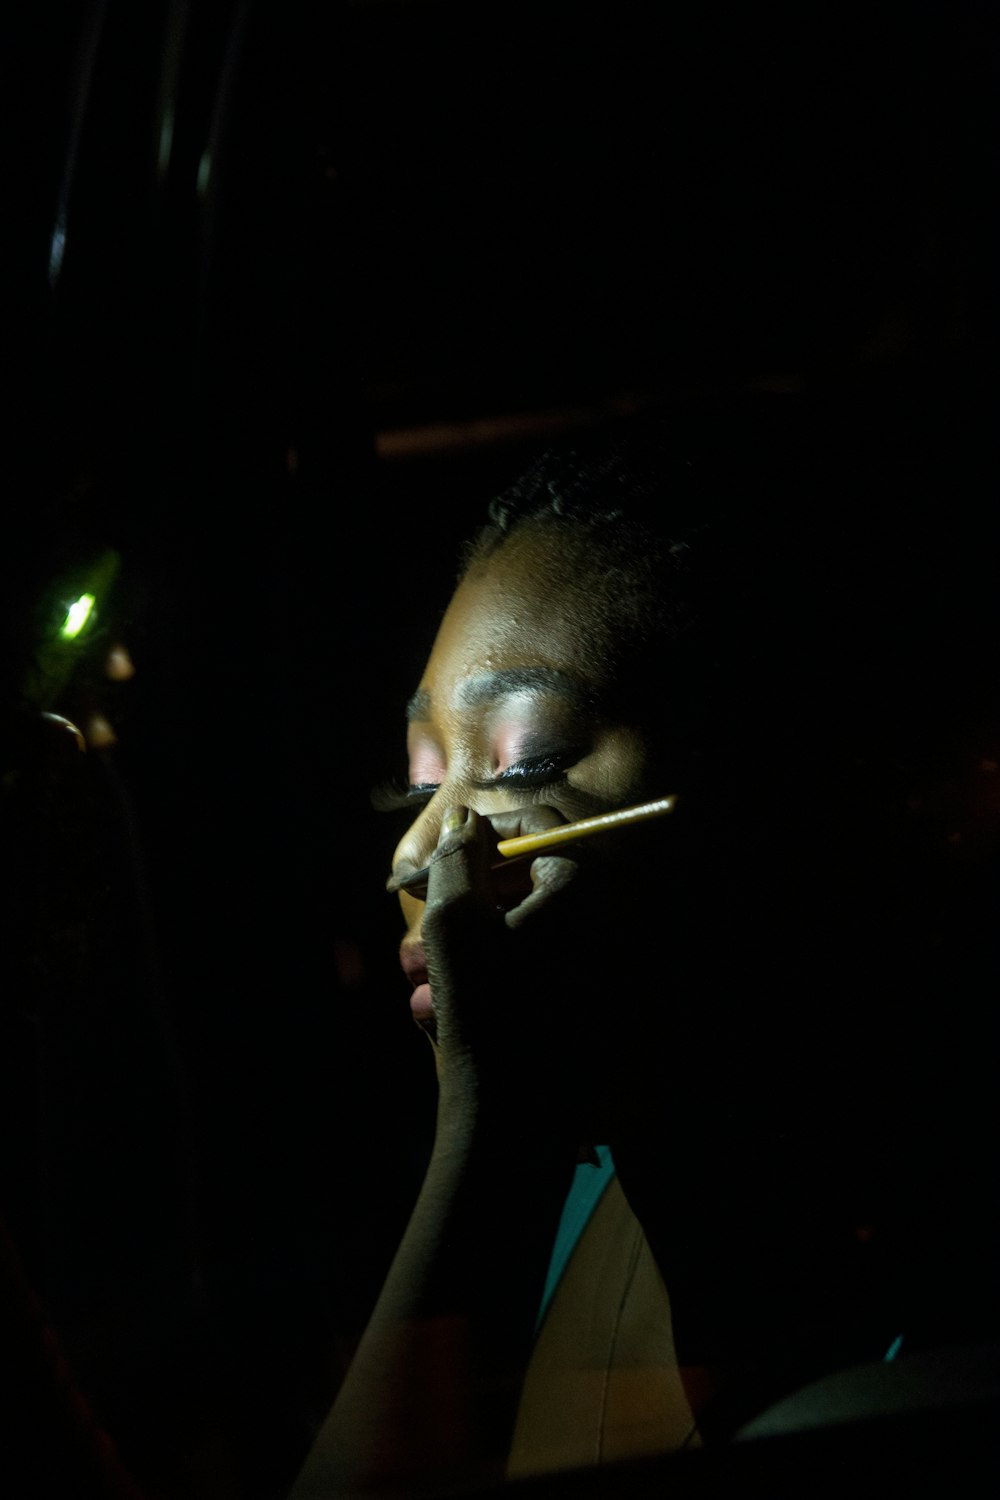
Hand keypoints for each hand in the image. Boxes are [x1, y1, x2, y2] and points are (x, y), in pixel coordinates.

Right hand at [420, 803, 605, 1145]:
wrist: (515, 1116)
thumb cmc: (485, 1008)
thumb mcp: (456, 922)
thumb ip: (456, 859)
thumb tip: (463, 822)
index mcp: (582, 885)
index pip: (537, 826)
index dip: (482, 831)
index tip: (441, 850)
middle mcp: (602, 917)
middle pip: (530, 878)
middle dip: (467, 896)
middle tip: (418, 911)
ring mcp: (597, 963)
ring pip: (522, 929)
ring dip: (466, 942)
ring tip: (416, 971)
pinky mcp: (584, 1003)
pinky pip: (532, 969)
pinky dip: (488, 976)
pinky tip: (439, 1003)